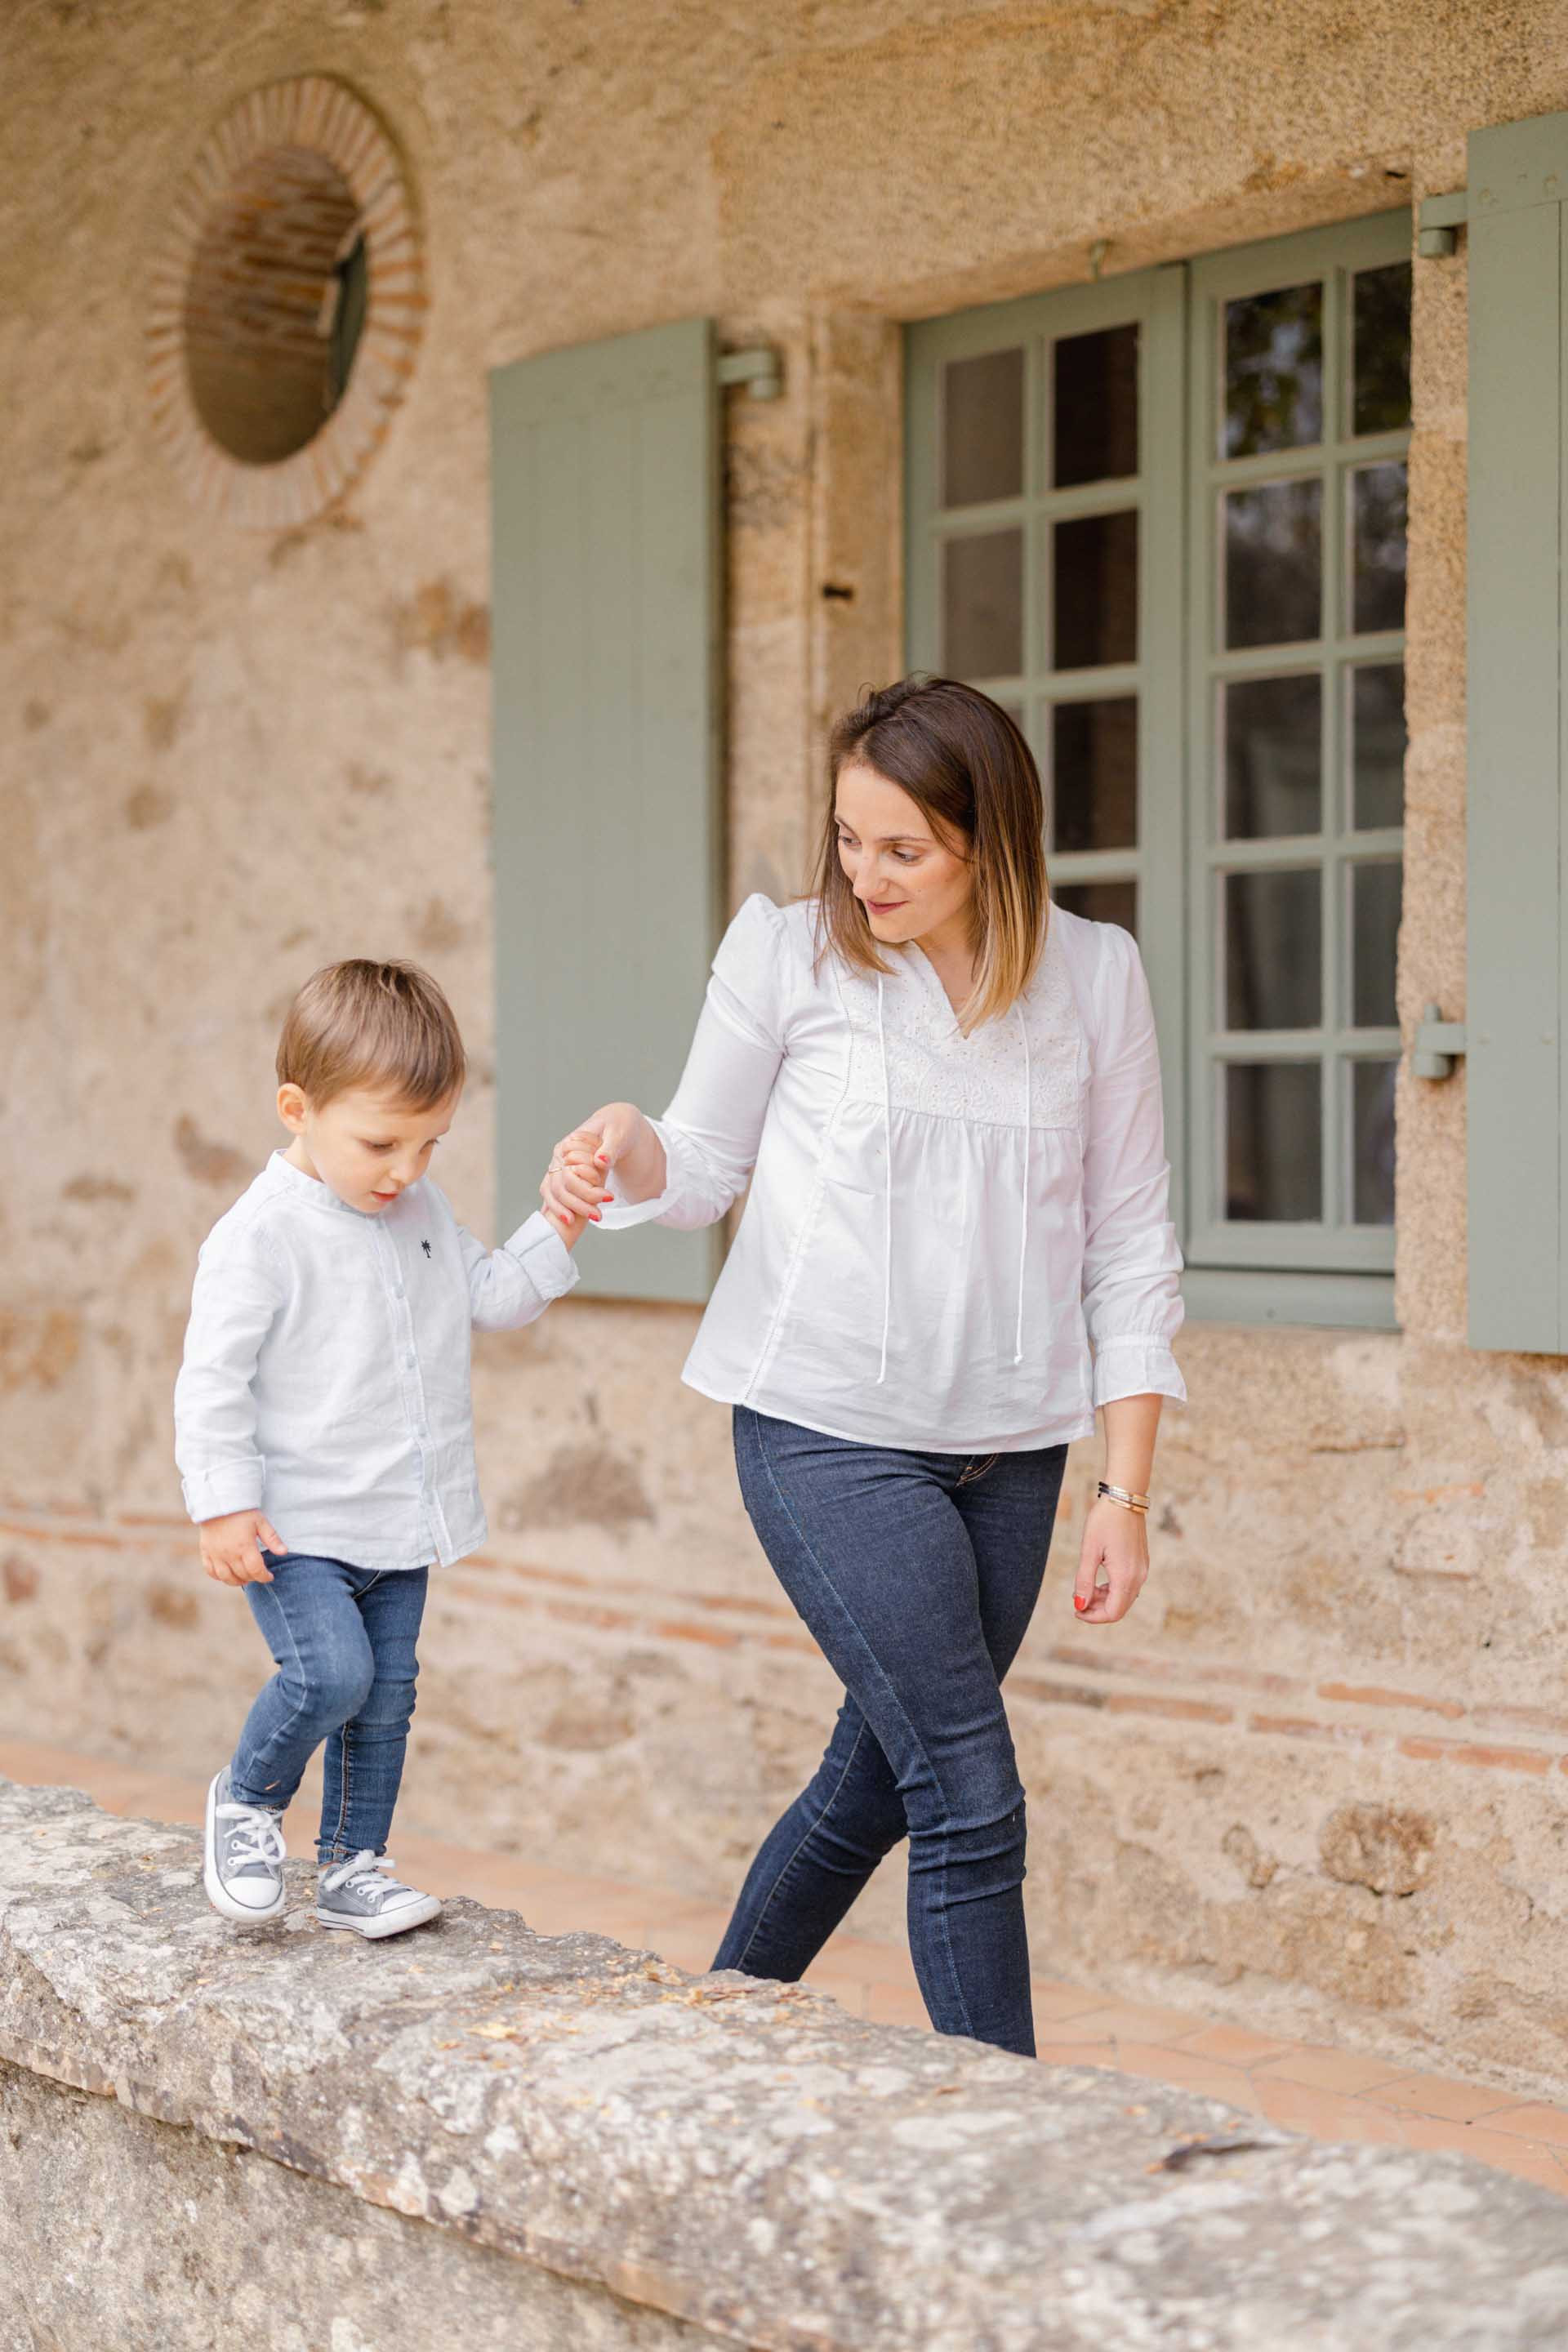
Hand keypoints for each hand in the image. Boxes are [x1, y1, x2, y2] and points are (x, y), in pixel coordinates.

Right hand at [200, 1510, 283, 1586]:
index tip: (269, 1576)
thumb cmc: (242, 1512)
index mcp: (244, 1546)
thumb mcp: (260, 1522)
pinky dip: (219, 1577)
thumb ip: (272, 1539)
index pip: (256, 1570)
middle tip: (258, 1574)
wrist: (218, 1503)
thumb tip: (284, 1552)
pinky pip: (210, 1571)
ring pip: (226, 1577)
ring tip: (245, 1578)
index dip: (264, 1577)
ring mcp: (215, 1554)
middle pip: (242, 1575)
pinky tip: (227, 1575)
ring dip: (237, 1581)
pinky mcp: (206, 1552)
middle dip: (253, 1578)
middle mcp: (229, 1554)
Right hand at [539, 1103, 647, 1231]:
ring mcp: (558, 1168)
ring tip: (594, 1218)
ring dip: (569, 1209)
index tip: (605, 1199)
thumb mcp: (619, 1134)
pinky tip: (572, 1221)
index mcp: (567, 1145)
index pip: (567, 1173)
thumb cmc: (619, 1126)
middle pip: (559, 1187)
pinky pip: (556, 1196)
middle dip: (578, 1204)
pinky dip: (561, 1209)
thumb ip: (609, 1148)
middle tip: (599, 1215)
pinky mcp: (564, 1177)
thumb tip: (599, 1160)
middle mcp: (558, 1158)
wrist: (619, 1126)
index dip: (582, 1190)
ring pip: (555, 1194)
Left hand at [1071, 1497, 1148, 1623]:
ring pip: (1124, 1598)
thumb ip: (1084, 1581)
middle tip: (1078, 1601)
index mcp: (1125, 1576)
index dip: (1093, 1617)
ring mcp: (1142, 1570)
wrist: (1125, 1498)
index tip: (1076, 1610)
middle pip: (1119, 1608)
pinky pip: (1129, 1586)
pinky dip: (1113, 1590)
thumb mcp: (1089, 1551)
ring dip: (1105, 1600)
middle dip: (1098, 1610)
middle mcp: (1138, 1576)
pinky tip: (1099, 1581)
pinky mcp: (1142, 1563)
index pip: (1113, 1613)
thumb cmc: (1104, 1521)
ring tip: (1086, 1589)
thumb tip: (1079, 1605)